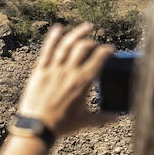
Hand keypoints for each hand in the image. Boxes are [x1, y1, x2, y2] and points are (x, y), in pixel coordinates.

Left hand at [16, 22, 115, 136]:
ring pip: (67, 44)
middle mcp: (70, 71)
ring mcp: (54, 69)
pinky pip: (47, 50)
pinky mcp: (40, 70)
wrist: (37, 127)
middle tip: (96, 46)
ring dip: (78, 33)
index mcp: (83, 82)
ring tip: (87, 27)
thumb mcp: (84, 122)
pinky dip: (53, 38)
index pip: (99, 58)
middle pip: (84, 48)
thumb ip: (102, 118)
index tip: (110, 50)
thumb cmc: (61, 125)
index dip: (106, 51)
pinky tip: (59, 28)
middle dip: (93, 43)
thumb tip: (116, 119)